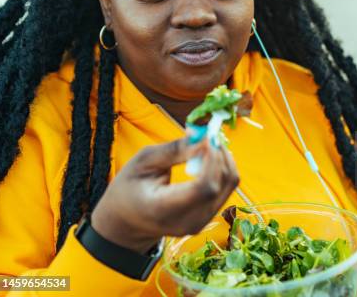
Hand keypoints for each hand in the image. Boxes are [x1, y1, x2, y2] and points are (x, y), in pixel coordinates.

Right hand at [91, 137, 238, 252]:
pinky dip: (222, 168)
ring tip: (208, 143)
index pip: (203, 188)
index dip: (212, 160)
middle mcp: (187, 222)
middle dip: (219, 155)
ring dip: (224, 159)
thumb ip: (175, 150)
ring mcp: (200, 223)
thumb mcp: (143, 162)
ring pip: (229, 186)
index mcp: (164, 210)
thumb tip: (203, 137)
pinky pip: (226, 189)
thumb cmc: (131, 187)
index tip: (207, 138)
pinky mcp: (208, 217)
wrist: (128, 221)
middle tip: (210, 134)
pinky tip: (208, 157)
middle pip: (219, 186)